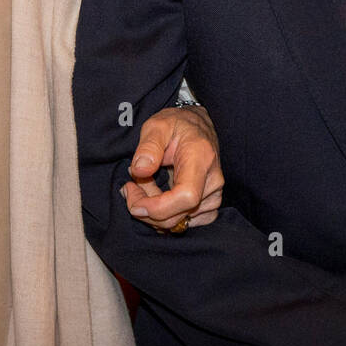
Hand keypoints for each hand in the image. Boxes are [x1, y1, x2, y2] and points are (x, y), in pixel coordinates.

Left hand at [120, 105, 224, 231]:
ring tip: (145, 183)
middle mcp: (213, 180)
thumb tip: (139, 171)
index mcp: (201, 158)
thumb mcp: (157, 126)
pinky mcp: (211, 203)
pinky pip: (187, 221)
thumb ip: (148, 147)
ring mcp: (214, 194)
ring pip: (180, 221)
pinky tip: (159, 195)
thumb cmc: (176, 124)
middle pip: (179, 214)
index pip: (186, 197)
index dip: (158, 208)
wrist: (196, 125)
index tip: (135, 203)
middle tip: (130, 186)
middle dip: (147, 208)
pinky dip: (167, 214)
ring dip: (155, 209)